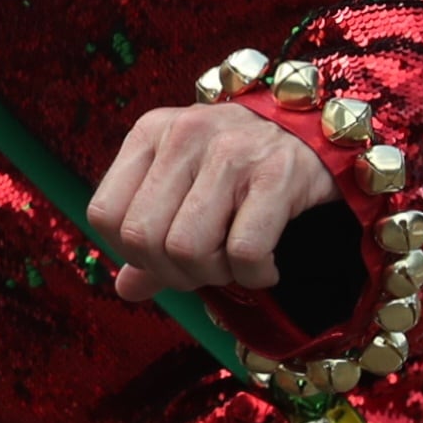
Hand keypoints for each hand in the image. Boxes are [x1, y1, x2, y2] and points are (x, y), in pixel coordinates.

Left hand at [89, 102, 339, 301]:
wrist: (318, 135)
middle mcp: (184, 135)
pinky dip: (253, 275)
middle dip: (173, 273)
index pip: (104, 215)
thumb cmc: (241, 166)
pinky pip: (244, 252)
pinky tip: (266, 268)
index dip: (132, 255)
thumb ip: (151, 234)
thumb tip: (125, 289)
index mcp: (150, 133)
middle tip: (206, 270)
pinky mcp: (279, 175)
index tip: (167, 259)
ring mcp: (231, 152)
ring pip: (188, 248)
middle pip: (143, 239)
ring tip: (236, 266)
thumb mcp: (186, 185)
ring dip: (213, 276)